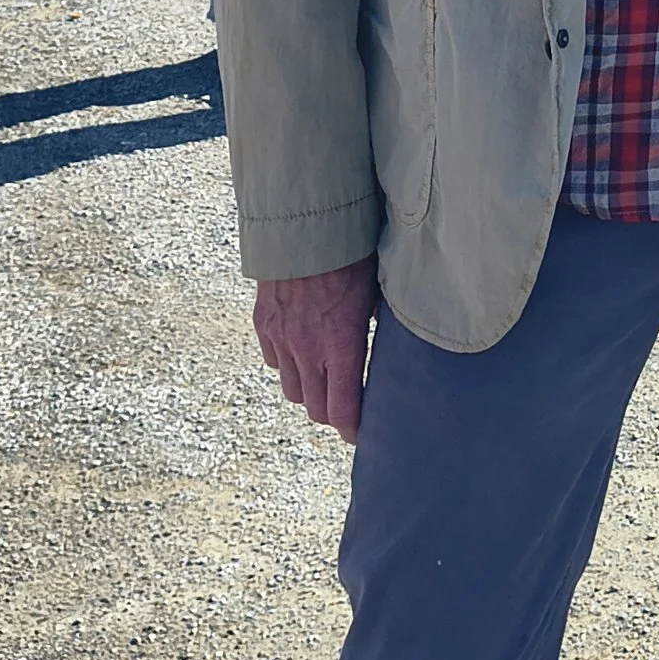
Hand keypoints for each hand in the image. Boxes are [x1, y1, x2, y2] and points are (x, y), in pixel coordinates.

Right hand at [252, 258, 377, 441]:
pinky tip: (302, 353)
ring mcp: (281, 338)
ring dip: (309, 393)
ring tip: (326, 383)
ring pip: (292, 390)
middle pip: (316, 408)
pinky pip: (273, 362)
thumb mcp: (377, 293)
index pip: (343, 410)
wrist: (304, 224)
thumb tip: (395, 345)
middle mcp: (307, 350)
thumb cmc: (352, 254)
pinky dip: (287, 365)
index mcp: (341, 345)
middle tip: (348, 411)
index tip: (362, 435)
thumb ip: (381, 327)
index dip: (352, 430)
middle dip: (333, 415)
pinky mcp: (263, 324)